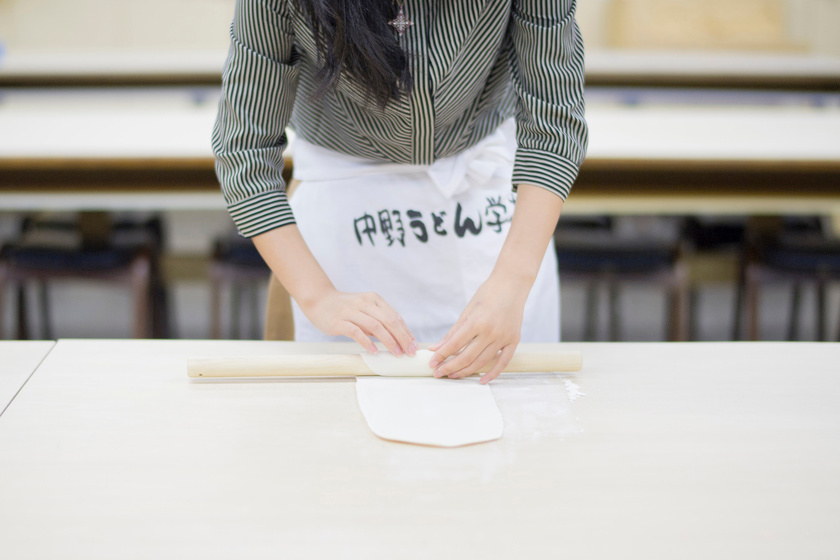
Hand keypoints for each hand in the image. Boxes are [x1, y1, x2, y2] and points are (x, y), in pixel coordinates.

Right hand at [301, 288, 416, 356]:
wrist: (319, 301)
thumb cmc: (345, 309)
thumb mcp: (365, 310)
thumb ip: (379, 321)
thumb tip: (398, 339)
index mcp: (374, 299)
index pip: (395, 316)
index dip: (406, 332)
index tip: (413, 345)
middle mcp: (364, 303)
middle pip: (389, 320)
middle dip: (402, 337)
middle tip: (409, 352)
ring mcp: (351, 311)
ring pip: (376, 326)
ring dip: (389, 341)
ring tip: (396, 353)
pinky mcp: (339, 321)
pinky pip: (356, 332)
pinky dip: (367, 342)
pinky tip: (374, 351)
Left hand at [428, 273, 528, 383]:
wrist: (512, 284)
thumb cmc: (488, 293)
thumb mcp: (468, 310)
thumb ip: (453, 332)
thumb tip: (436, 348)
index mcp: (477, 321)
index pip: (454, 345)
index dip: (441, 356)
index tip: (432, 364)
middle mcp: (491, 332)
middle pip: (467, 357)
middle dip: (450, 367)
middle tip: (438, 373)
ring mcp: (504, 337)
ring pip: (482, 362)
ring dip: (466, 371)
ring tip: (453, 375)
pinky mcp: (514, 340)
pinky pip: (503, 362)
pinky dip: (492, 373)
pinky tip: (481, 380)